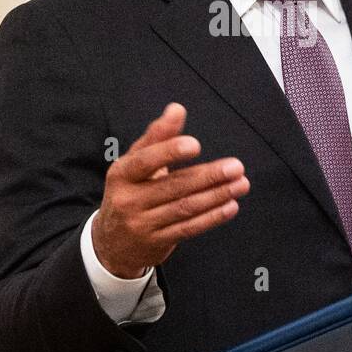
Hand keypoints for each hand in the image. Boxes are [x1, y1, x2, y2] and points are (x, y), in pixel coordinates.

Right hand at [92, 102, 248, 278]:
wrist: (111, 243)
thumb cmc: (129, 192)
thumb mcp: (134, 164)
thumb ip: (158, 137)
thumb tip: (177, 108)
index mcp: (121, 174)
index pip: (145, 160)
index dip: (169, 152)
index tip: (195, 145)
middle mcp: (128, 199)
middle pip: (173, 186)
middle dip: (208, 176)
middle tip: (236, 166)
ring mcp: (142, 224)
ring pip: (185, 208)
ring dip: (217, 195)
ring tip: (241, 184)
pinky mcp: (157, 242)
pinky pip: (188, 228)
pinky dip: (212, 217)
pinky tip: (231, 206)